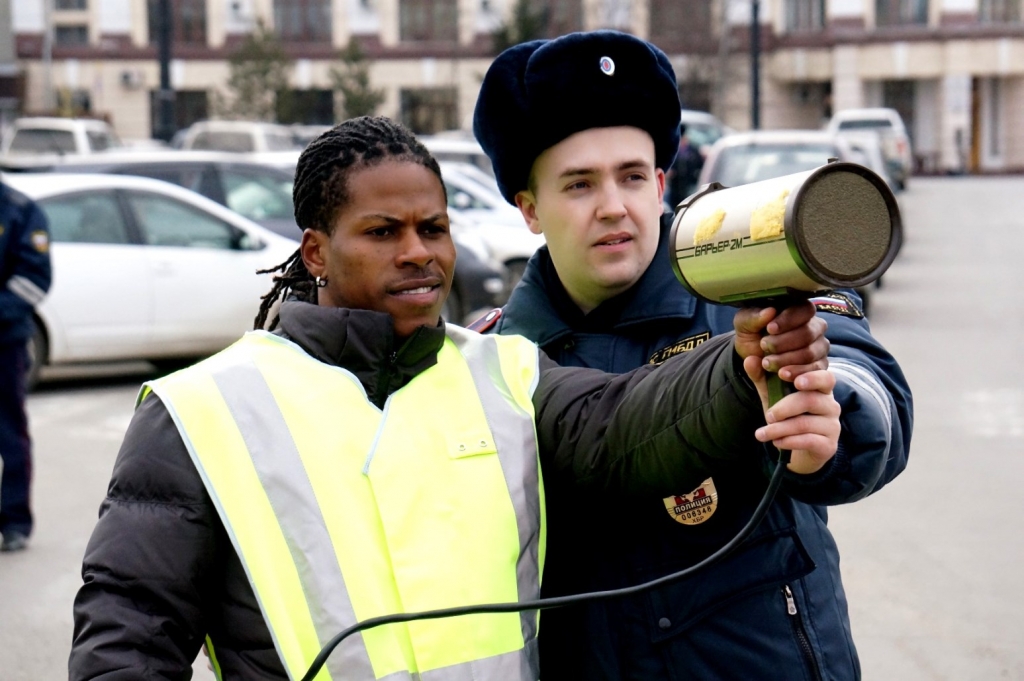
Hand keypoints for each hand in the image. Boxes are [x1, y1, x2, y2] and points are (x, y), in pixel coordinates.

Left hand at [733, 302, 828, 381]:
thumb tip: (769, 312)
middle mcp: (814, 327)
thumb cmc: (752, 335)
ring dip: (787, 359)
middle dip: (783, 342)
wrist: (752, 359)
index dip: (788, 320)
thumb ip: (753, 317)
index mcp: (799, 311)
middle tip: (764, 346)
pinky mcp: (820, 366)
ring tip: (767, 363)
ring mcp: (819, 347)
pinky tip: (781, 374)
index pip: (804, 310)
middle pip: (808, 333)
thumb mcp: (744, 324)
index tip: (769, 329)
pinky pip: (816, 371)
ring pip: (811, 353)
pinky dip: (798, 373)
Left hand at [744, 359, 840, 474]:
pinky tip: (776, 442)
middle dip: (784, 408)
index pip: (825, 377)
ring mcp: (832, 425)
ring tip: (761, 433)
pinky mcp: (829, 445)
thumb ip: (763, 378)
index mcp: (821, 388)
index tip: (782, 374)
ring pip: (805, 423)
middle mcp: (831, 405)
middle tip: (767, 415)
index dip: (807, 376)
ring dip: (779, 429)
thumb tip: (749, 359)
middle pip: (810, 400)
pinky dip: (788, 441)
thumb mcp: (773, 395)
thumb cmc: (787, 416)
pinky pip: (808, 441)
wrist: (797, 449)